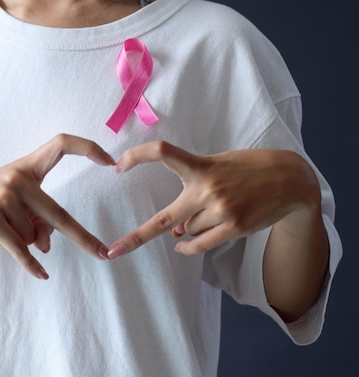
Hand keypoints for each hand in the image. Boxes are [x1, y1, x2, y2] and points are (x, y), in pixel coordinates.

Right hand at [0, 134, 114, 278]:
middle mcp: (17, 178)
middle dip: (83, 238)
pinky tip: (41, 275)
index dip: (87, 147)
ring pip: (33, 236)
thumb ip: (35, 220)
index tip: (110, 160)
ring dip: (22, 243)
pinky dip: (29, 264)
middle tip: (103, 253)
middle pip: (59, 215)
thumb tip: (48, 247)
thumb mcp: (11, 205)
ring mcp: (3, 197)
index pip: (61, 144)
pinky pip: (20, 249)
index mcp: (26, 167)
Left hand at [107, 141, 320, 258]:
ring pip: (186, 230)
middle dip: (136, 237)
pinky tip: (182, 247)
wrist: (291, 180)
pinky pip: (200, 245)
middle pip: (164, 218)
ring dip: (190, 226)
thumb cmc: (247, 170)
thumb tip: (173, 233)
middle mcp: (207, 189)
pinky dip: (189, 247)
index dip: (137, 156)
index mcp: (200, 165)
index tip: (118, 166)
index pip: (162, 152)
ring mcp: (221, 210)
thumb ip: (192, 193)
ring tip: (215, 210)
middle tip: (113, 251)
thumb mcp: (217, 168)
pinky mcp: (235, 227)